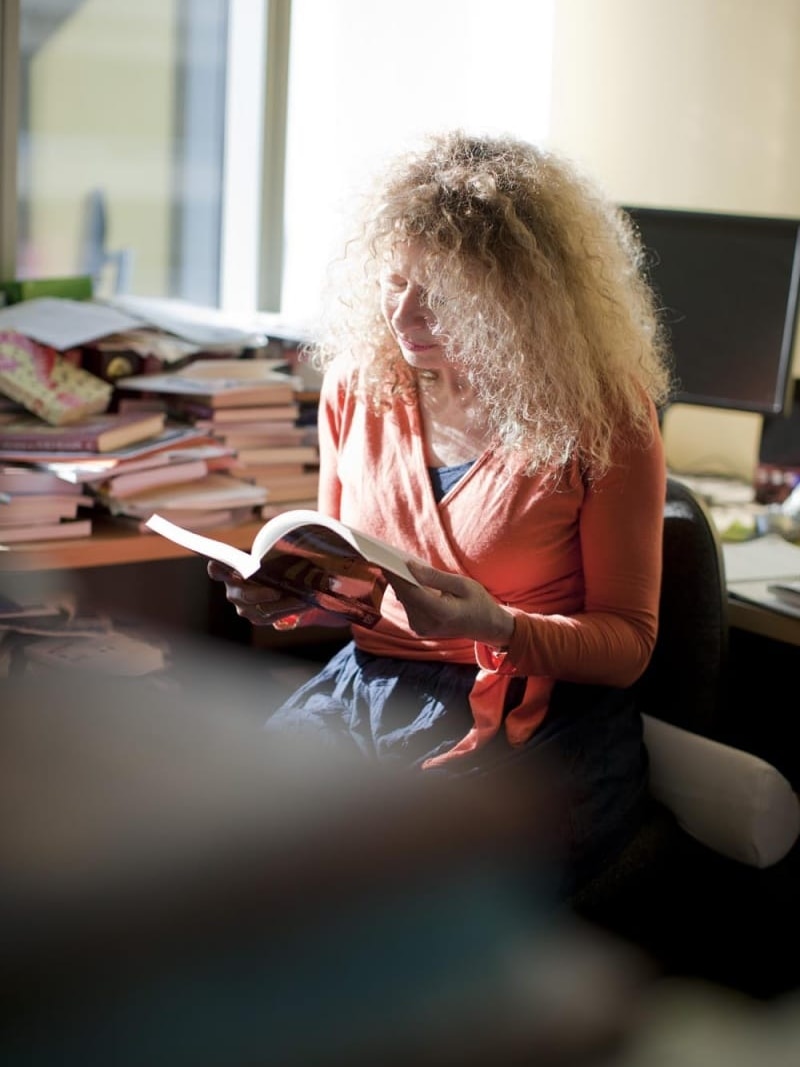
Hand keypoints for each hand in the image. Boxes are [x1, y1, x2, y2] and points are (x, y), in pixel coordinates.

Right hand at [207, 560, 307, 626]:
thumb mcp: (268, 559)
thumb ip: (268, 560)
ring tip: (300, 598)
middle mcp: (234, 592)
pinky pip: (273, 616)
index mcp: (230, 573)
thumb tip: (282, 560)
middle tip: (276, 592)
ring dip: (283, 603)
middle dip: (260, 594)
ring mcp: (244, 608)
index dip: (217, 569)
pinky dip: (289, 610)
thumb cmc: (270, 565)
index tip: (215, 564)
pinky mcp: (257, 618)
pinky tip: (304, 603)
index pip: (218, 571)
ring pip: (261, 609)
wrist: (275, 583)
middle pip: (244, 595)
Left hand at [387, 561, 514, 646]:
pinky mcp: (417, 627)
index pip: (413, 593)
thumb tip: (410, 567)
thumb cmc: (477, 602)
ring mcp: (421, 628)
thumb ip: (435, 577)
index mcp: (442, 613)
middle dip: (396, 575)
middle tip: (385, 555)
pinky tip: (406, 576)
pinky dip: (406, 590)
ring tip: (394, 563)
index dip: (398, 576)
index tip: (386, 559)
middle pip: (405, 596)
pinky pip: (407, 604)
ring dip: (400, 582)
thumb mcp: (463, 584)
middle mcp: (427, 625)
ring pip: (404, 599)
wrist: (484, 626)